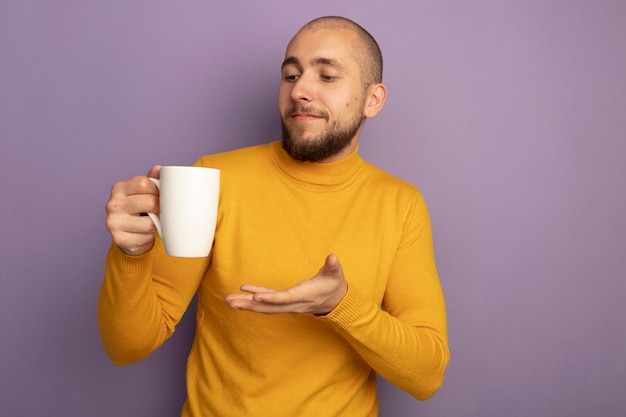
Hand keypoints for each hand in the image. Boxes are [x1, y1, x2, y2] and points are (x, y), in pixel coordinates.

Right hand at [105, 165, 160, 255]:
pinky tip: (144, 234)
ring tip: (150, 223)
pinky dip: (150, 237)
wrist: (127, 236)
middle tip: (157, 211)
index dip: (157, 190)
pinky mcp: (119, 239)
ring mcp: (114, 222)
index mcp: (119, 188)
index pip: (145, 183)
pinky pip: (146, 238)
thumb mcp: (143, 192)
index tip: (157, 196)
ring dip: (155, 225)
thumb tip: (159, 168)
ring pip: (150, 223)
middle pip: (150, 202)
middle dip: (159, 208)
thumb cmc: (138, 209)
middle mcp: (113, 204)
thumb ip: (152, 180)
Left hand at [225, 254, 347, 314]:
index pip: (285, 298)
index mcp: (304, 295)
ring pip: (265, 307)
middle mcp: (294, 304)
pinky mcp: (285, 302)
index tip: (256, 298)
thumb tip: (333, 257)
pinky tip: (243, 292)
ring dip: (246, 304)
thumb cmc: (334, 284)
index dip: (271, 298)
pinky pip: (267, 302)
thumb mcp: (336, 274)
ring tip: (229, 301)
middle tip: (230, 302)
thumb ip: (333, 266)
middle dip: (249, 305)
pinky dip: (255, 297)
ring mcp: (288, 305)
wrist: (336, 300)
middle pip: (269, 307)